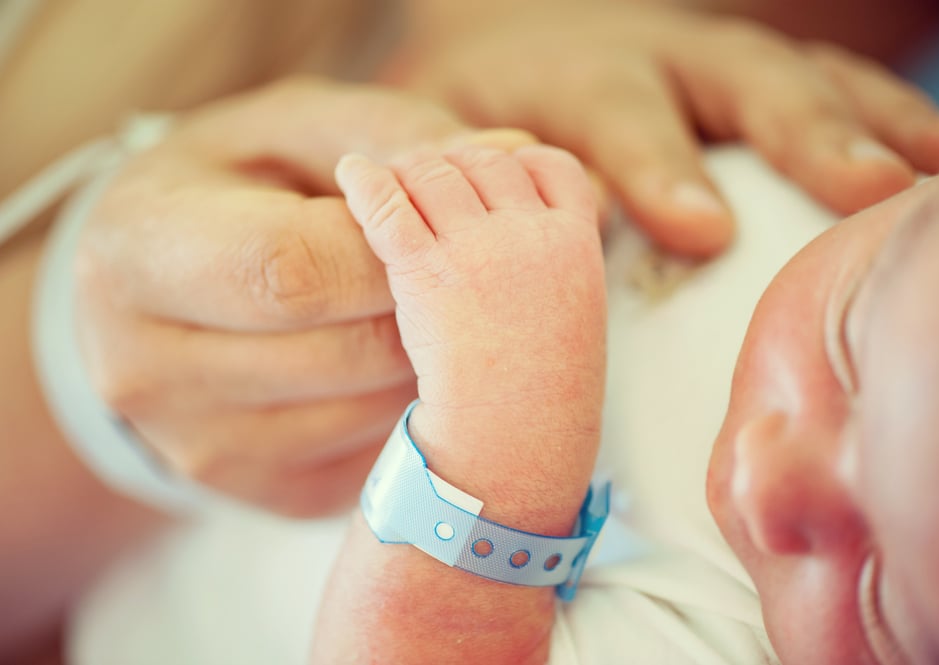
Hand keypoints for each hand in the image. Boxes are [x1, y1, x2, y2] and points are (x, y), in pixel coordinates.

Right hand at [74, 77, 533, 516]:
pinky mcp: (260, 492)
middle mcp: (147, 368)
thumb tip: (510, 151)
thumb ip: (393, 136)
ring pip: (372, 414)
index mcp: (138, 251)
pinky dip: (411, 410)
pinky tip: (402, 364)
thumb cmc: (240, 190)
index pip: (295, 271)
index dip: (392, 249)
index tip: (436, 225)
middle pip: (346, 353)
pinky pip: (376, 459)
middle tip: (456, 273)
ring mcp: (203, 447)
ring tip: (429, 314)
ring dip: (430, 362)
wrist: (165, 292)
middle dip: (427, 308)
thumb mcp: (295, 132)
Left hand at [335, 145, 605, 520]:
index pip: (549, 166)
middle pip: (485, 161)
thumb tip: (525, 232)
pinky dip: (366, 182)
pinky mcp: (427, 272)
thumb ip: (554, 267)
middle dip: (452, 164)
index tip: (485, 176)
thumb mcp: (571, 322)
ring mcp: (481, 250)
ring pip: (436, 173)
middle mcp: (533, 234)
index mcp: (578, 243)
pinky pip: (390, 206)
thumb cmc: (541, 397)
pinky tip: (351, 175)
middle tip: (423, 176)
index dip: (512, 162)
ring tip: (384, 180)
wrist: (515, 446)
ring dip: (408, 172)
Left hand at [389, 2, 938, 256]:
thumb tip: (475, 228)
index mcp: (569, 77)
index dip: (657, 167)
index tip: (702, 228)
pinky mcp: (750, 83)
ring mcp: (713, 66)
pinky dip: (888, 121)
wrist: (504, 47)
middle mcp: (656, 58)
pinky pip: (828, 89)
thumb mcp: (434, 135)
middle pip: (738, 81)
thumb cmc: (472, 114)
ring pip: (803, 78)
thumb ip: (448, 174)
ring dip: (878, 121)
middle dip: (804, 134)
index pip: (616, 116)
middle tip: (869, 189)